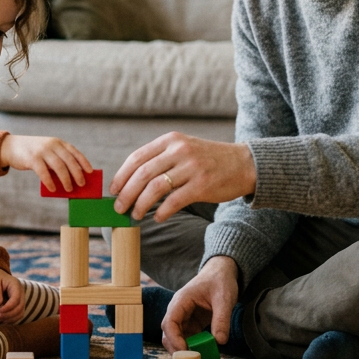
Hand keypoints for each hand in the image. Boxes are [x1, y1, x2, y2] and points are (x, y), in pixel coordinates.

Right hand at [0, 135, 93, 193]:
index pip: (74, 152)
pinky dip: (50, 181)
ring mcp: (42, 151)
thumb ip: (57, 161)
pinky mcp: (32, 158)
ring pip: (59, 167)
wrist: (11, 147)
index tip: (90, 171)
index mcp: (58, 143)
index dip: (83, 162)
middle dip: (77, 173)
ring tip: (70, 189)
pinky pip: (44, 172)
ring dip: (66, 179)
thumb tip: (70, 180)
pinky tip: (53, 188)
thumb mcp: (47, 152)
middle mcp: (52, 145)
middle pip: (69, 160)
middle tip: (82, 184)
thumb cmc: (32, 153)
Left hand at [0, 268, 24, 323]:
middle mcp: (21, 292)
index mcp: (15, 285)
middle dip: (9, 314)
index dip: (8, 307)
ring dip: (10, 318)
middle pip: (20, 307)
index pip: (16, 298)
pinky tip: (3, 319)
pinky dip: (12, 319)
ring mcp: (21, 299)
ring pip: (20, 313)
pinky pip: (18, 315)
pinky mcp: (18, 305)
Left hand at [110, 132, 256, 222]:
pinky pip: (174, 201)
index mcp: (171, 141)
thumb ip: (161, 160)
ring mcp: (191, 167)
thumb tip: (131, 181)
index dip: (121, 176)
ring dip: (140, 205)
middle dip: (126, 193)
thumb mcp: (184, 149)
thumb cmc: (209, 160)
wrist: (244, 164)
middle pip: (142, 174)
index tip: (113, 191)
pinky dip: (161, 212)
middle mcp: (179, 151)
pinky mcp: (202, 185)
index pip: (137, 158)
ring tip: (135, 215)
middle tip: (118, 208)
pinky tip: (157, 217)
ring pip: (155, 188)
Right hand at [161, 256, 239, 352]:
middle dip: (176, 348)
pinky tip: (204, 354)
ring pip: (176, 338)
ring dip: (184, 350)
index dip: (174, 339)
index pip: (169, 322)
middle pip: (168, 333)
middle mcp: (178, 311)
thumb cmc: (220, 281)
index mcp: (181, 301)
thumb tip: (220, 342)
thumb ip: (222, 319)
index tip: (186, 350)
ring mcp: (184, 318)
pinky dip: (193, 347)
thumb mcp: (225, 299)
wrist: (221, 273)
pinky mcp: (191, 324)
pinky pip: (188, 339)